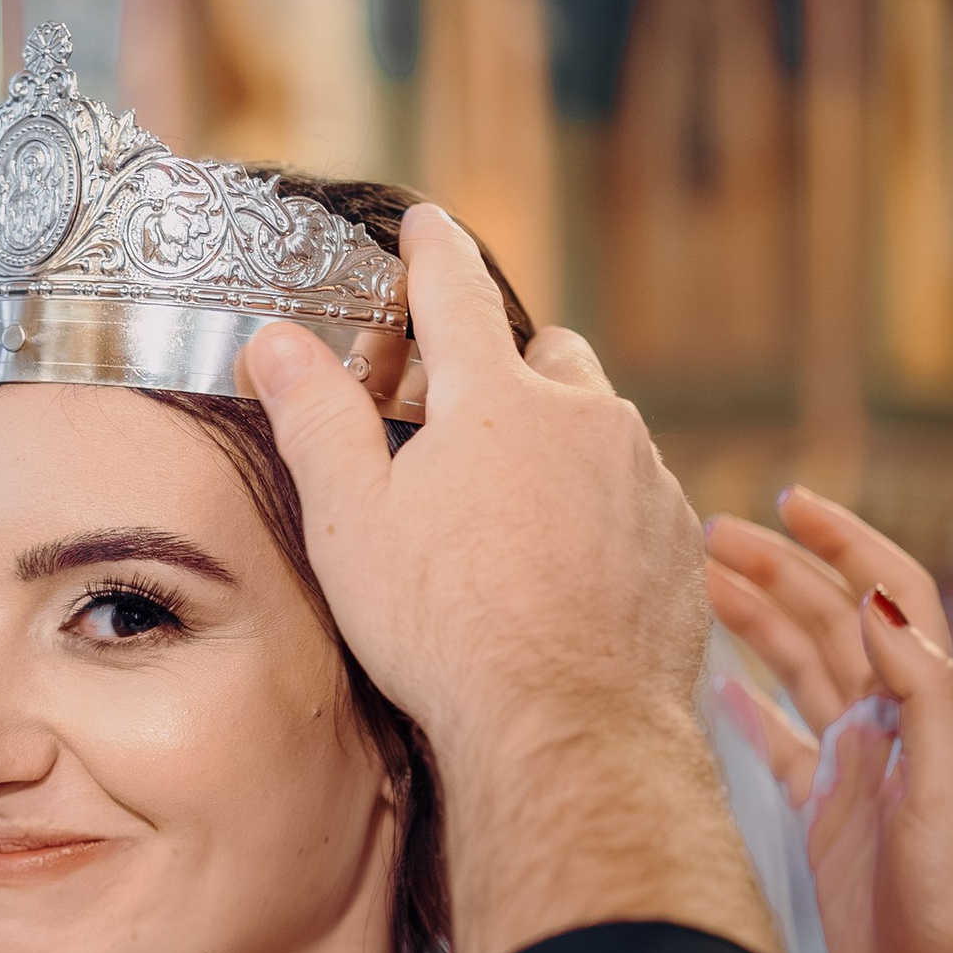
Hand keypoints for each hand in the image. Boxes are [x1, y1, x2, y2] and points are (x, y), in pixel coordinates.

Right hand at [245, 206, 769, 952]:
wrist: (566, 727)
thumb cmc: (445, 628)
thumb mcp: (352, 521)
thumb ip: (315, 417)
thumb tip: (275, 337)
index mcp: (495, 399)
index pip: (455, 295)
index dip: (433, 254)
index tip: (428, 225)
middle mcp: (586, 417)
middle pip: (550, 356)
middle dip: (512, 369)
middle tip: (470, 418)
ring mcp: (645, 478)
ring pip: (603, 429)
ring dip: (564, 446)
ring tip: (520, 511)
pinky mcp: (678, 542)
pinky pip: (639, 501)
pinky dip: (605, 513)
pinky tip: (571, 568)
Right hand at [703, 490, 952, 952]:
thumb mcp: (945, 795)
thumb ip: (919, 695)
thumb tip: (875, 597)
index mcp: (923, 712)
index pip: (889, 596)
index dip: (846, 540)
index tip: (791, 501)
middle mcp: (890, 731)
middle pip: (830, 623)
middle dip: (777, 568)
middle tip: (707, 532)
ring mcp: (855, 772)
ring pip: (798, 672)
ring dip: (755, 620)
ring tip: (697, 581)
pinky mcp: (823, 820)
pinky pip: (779, 744)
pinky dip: (747, 704)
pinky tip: (713, 680)